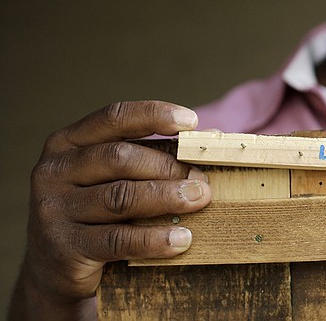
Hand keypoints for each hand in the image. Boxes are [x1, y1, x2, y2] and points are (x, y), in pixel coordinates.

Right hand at [13, 101, 211, 317]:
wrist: (53, 273)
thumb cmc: (96, 214)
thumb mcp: (112, 179)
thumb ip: (150, 156)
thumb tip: (209, 137)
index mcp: (67, 144)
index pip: (113, 118)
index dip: (154, 115)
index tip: (191, 121)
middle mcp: (54, 172)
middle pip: (120, 158)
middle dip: (168, 167)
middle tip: (202, 180)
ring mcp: (54, 210)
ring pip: (120, 197)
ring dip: (167, 198)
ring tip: (200, 200)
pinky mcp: (64, 248)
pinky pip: (118, 240)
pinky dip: (155, 239)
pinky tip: (182, 239)